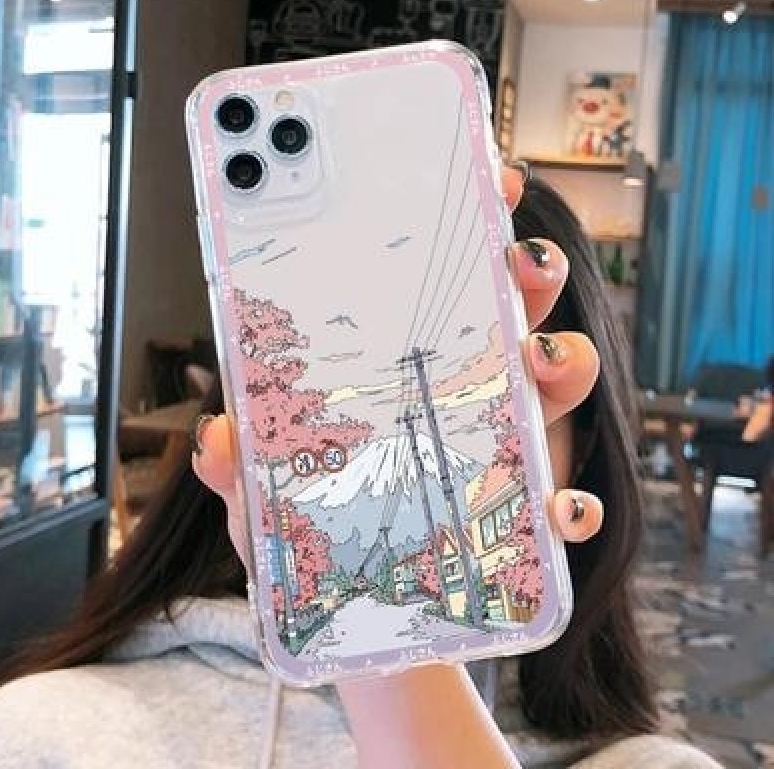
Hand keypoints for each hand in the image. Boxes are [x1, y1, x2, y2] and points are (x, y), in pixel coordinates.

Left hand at [194, 164, 602, 560]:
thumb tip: (217, 435)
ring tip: (541, 359)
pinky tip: (560, 508)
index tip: (487, 177)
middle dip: (529, 273)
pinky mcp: (526, 520)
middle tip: (521, 258)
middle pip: (513, 316)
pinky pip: (568, 503)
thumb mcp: (263, 495)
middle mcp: (464, 394)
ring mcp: (504, 450)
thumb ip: (240, 465)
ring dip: (566, 363)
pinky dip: (575, 502)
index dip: (470, 225)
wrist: (349, 614)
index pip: (441, 284)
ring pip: (556, 387)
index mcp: (405, 368)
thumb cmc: (310, 538)